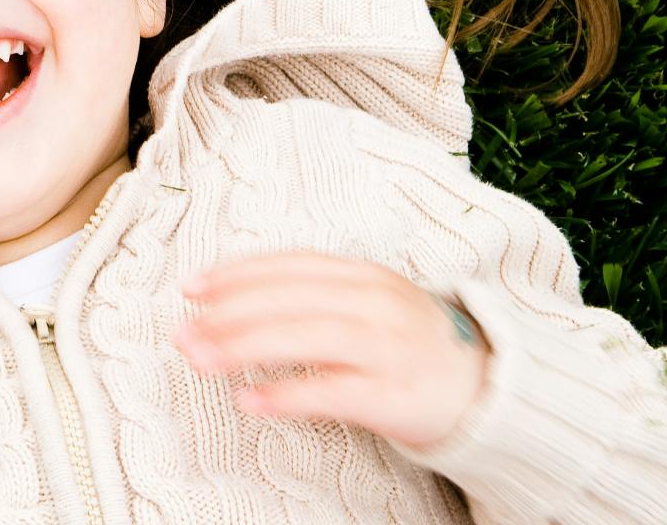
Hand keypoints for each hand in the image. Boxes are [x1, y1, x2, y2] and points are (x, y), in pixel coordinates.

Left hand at [172, 251, 490, 447]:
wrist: (484, 387)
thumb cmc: (408, 343)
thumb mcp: (367, 301)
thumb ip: (313, 296)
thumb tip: (234, 302)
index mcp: (362, 274)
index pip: (289, 265)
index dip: (237, 273)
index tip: (191, 287)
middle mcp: (374, 302)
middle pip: (289, 298)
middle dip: (228, 312)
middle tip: (182, 329)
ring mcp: (385, 346)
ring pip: (304, 337)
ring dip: (243, 347)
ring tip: (199, 358)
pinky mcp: (392, 394)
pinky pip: (331, 392)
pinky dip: (285, 394)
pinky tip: (248, 401)